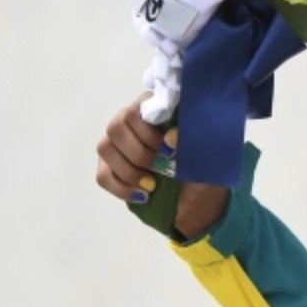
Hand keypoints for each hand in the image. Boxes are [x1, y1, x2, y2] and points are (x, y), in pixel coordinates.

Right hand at [95, 94, 227, 237]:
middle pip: (115, 128)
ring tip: (152, 185)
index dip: (149, 134)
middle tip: (160, 168)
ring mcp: (115, 145)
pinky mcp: (109, 168)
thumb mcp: (203, 151)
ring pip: (105, 149)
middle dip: (139, 153)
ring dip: (129, 171)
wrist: (197, 194)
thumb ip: (190, 139)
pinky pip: (103, 176)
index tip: (169, 151)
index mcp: (151, 110)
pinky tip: (143, 196)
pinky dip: (122, 188)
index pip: (135, 112)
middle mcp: (127, 122)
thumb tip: (170, 138)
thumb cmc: (200, 163)